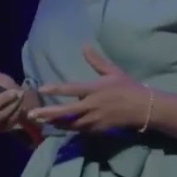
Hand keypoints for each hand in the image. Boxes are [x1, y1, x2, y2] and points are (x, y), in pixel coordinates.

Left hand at [28, 45, 149, 132]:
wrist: (144, 108)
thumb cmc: (128, 87)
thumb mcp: (113, 71)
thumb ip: (96, 61)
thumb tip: (84, 46)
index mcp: (95, 89)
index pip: (71, 89)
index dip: (56, 89)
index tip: (42, 89)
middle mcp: (92, 105)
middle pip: (67, 111)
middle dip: (49, 113)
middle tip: (32, 115)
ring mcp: (95, 119)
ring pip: (71, 123)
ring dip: (56, 122)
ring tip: (41, 121)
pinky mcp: (98, 129)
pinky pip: (80, 130)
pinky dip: (68, 129)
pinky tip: (58, 127)